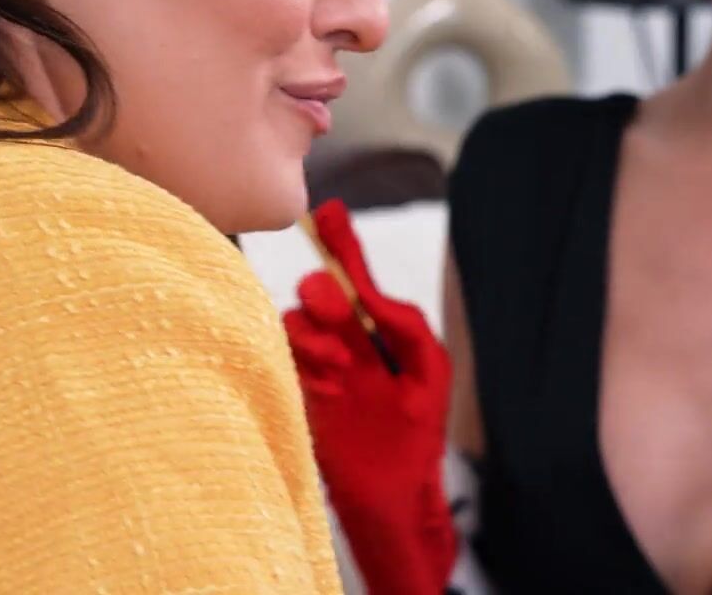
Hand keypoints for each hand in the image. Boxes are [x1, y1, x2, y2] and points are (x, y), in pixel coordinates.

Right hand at [283, 199, 454, 593]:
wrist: (392, 499)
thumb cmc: (417, 435)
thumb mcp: (427, 371)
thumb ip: (404, 324)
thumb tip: (367, 292)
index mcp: (381, 330)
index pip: (358, 280)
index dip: (343, 247)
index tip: (328, 213)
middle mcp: (347, 340)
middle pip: (322, 295)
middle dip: (327, 297)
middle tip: (338, 315)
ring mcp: (321, 365)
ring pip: (297, 322)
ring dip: (315, 334)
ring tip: (342, 366)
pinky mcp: (300, 390)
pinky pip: (285, 355)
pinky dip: (302, 356)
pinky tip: (327, 377)